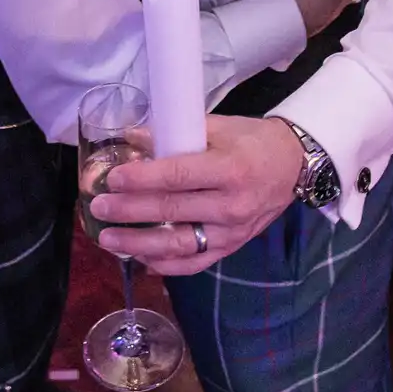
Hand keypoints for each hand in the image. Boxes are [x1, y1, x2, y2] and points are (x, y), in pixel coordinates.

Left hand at [89, 115, 306, 274]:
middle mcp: (231, 205)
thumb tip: (131, 137)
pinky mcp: (232, 247)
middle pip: (172, 211)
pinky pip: (195, 262)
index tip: (113, 179)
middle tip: (98, 207)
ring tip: (108, 239)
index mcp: (230, 169)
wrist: (293, 166)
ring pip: (179, 244)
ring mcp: (232, 232)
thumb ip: (176, 133)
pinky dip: (166, 265)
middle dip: (130, 211)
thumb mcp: (219, 127)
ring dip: (139, 244)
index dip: (142, 179)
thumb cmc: (252, 141)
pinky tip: (140, 260)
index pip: (178, 176)